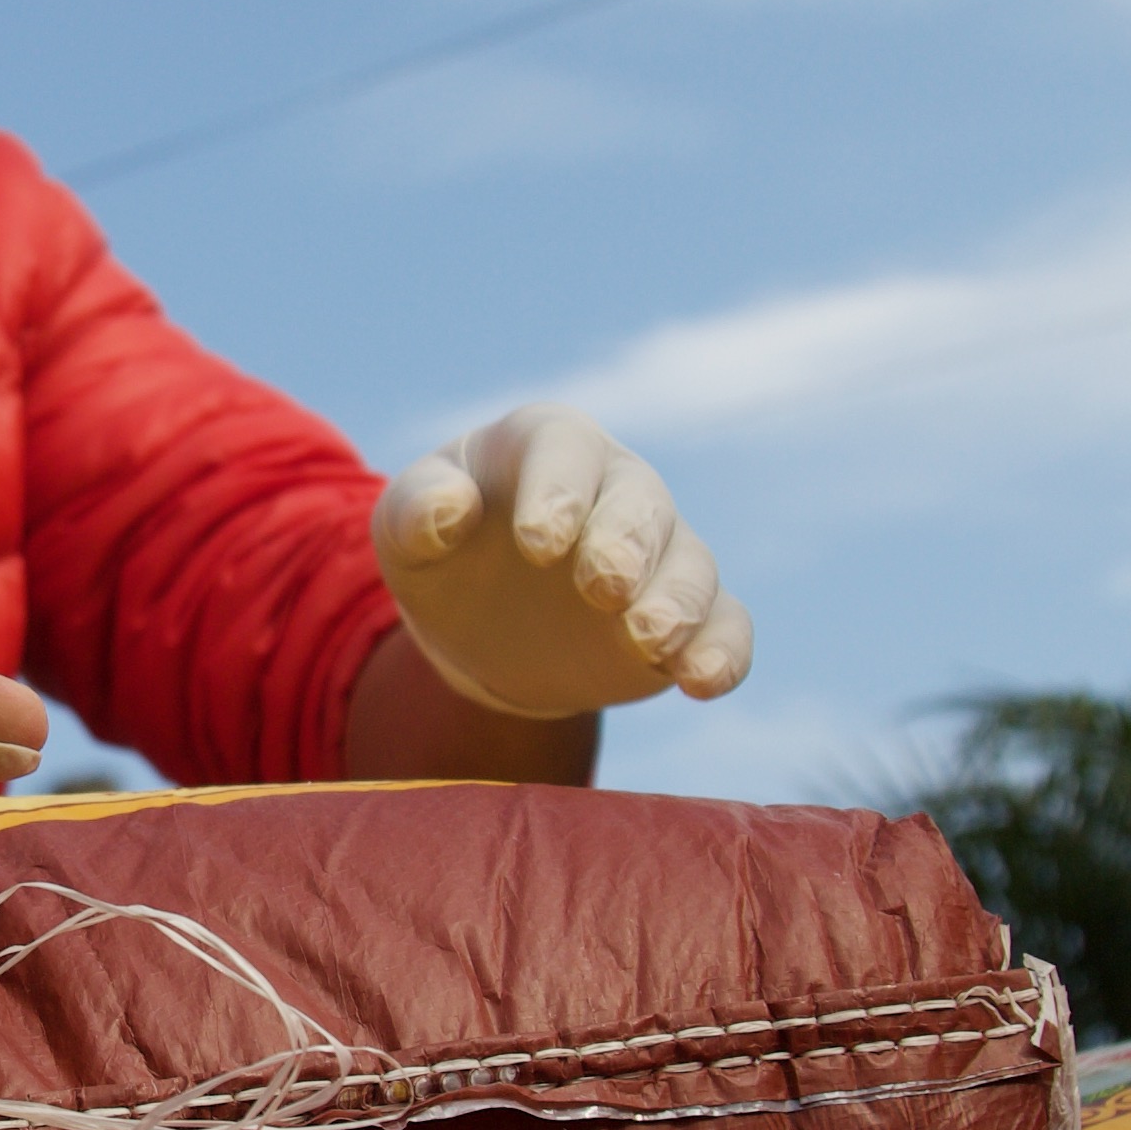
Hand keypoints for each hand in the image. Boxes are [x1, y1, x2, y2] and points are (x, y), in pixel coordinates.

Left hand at [370, 406, 753, 720]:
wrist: (483, 622)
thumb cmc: (444, 551)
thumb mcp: (406, 529)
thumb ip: (416, 512)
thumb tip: (450, 508)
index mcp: (548, 448)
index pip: (564, 448)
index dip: (557, 490)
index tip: (536, 544)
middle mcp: (617, 489)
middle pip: (639, 502)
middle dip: (626, 542)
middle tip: (602, 587)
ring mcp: (659, 554)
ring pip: (690, 565)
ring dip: (676, 601)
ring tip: (647, 639)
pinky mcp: (685, 617)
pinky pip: (724, 624)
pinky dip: (722, 650)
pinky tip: (702, 681)